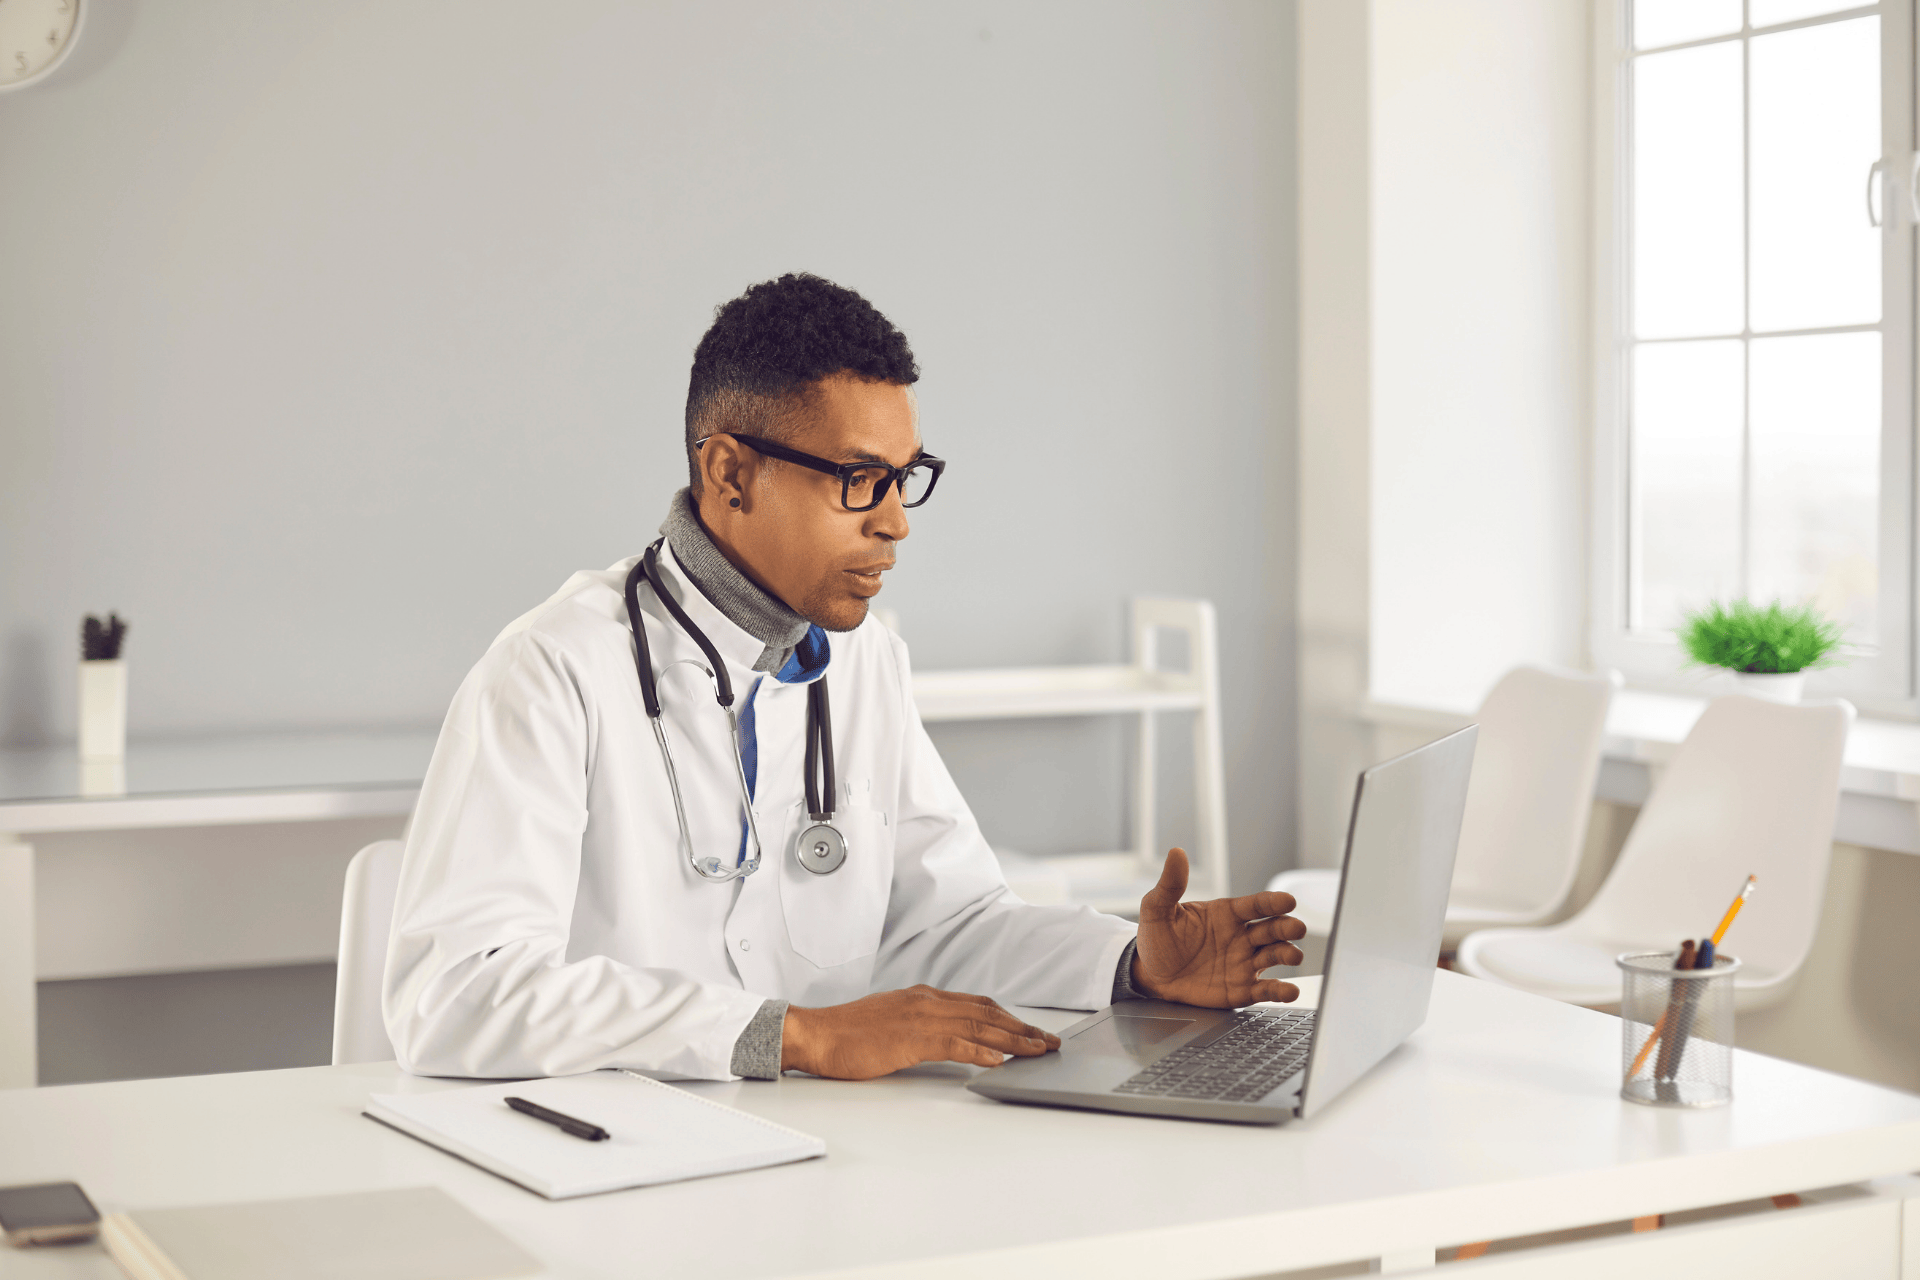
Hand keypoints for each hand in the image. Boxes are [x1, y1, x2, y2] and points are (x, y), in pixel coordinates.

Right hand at [780, 985, 1061, 1079]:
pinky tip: (1000, 1060)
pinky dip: (982, 1051)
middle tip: (1049, 1042)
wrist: (816, 1035)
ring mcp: (920, 1017)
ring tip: (1038, 1051)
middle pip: (987, 1012)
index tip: (1030, 1030)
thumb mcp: (892, 1022)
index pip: (977, 1004)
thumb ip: (920, 1025)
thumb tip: (947, 1039)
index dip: (1008, 1017)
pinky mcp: (911, 1038)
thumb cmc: (848, 1034)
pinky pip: (955, 1043)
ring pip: (979, 1025)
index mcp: (923, 997)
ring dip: (1013, 1039)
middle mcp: (927, 1001)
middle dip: (1022, 1028)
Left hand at [1132, 847, 1304, 1006]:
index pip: (1255, 905)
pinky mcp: (1241, 989)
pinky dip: (1280, 991)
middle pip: (1272, 929)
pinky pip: (1265, 990)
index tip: (1288, 901)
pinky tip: (1290, 991)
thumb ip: (1170, 884)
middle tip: (1296, 928)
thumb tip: (1176, 853)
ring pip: (1274, 956)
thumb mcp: (1157, 909)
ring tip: (1294, 956)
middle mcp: (1241, 937)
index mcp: (1226, 914)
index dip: (1272, 902)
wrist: (1150, 976)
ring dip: (1288, 954)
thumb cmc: (1157, 940)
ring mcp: (1243, 963)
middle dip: (1287, 927)